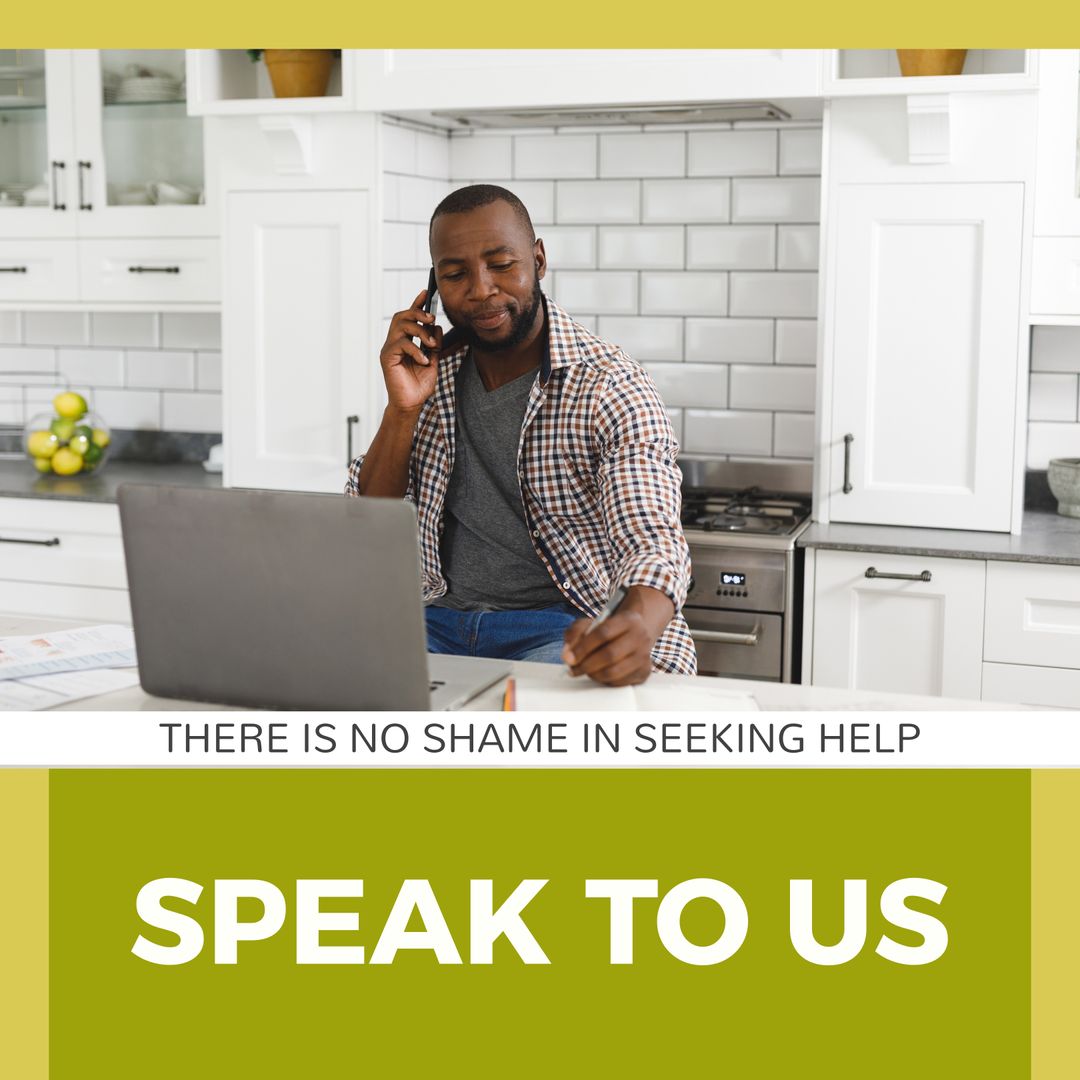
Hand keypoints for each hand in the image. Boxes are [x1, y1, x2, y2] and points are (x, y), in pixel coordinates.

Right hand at [379, 290, 443, 412]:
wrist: (411, 405)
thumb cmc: (419, 386)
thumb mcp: (433, 362)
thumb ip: (434, 345)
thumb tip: (436, 327)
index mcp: (405, 342)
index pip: (409, 318)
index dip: (417, 303)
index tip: (427, 292)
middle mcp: (394, 342)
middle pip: (402, 315)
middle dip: (418, 312)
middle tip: (432, 319)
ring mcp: (389, 349)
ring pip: (401, 325)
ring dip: (419, 330)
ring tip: (431, 345)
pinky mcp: (387, 357)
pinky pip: (401, 343)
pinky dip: (416, 350)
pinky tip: (424, 362)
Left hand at [561, 610, 655, 685]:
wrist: (633, 636)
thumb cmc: (608, 630)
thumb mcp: (590, 624)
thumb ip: (575, 633)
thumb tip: (567, 654)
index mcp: (629, 619)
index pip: (603, 633)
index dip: (583, 647)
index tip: (568, 658)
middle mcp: (641, 637)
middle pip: (610, 655)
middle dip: (586, 665)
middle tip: (572, 669)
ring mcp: (644, 656)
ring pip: (614, 672)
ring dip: (593, 674)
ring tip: (585, 670)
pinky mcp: (644, 672)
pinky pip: (619, 682)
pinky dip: (604, 681)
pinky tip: (598, 673)